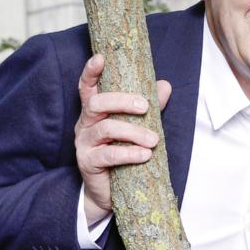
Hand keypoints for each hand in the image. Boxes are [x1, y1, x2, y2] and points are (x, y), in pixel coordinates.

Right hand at [75, 55, 171, 225]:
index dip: (91, 72)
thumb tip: (165, 85)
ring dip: (133, 132)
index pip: (87, 87)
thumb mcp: (136, 128)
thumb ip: (149, 108)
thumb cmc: (123, 154)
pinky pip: (108, 155)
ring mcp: (84, 144)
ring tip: (153, 140)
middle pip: (97, 103)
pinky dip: (129, 153)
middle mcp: (85, 124)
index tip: (100, 57)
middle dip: (121, 101)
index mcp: (95, 112)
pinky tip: (145, 155)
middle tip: (145, 106)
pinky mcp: (88, 163)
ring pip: (106, 129)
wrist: (109, 192)